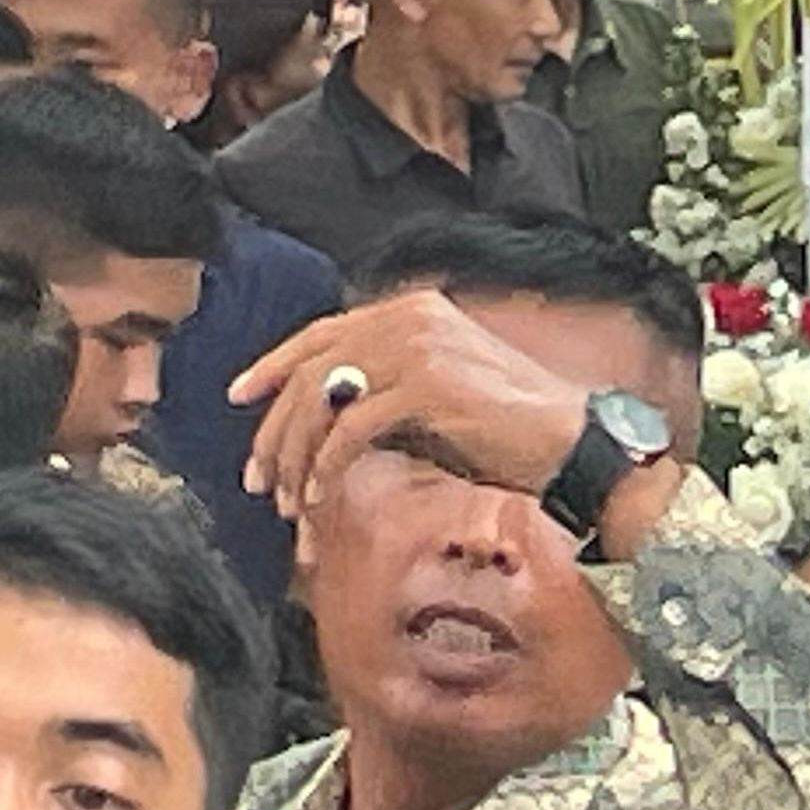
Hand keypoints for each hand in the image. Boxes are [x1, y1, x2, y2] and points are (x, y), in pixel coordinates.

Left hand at [232, 289, 591, 513]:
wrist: (570, 442)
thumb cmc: (508, 428)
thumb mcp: (437, 392)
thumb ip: (384, 388)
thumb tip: (324, 418)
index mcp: (414, 308)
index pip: (324, 331)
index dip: (274, 365)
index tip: (240, 397)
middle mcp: (411, 317)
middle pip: (312, 368)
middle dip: (276, 428)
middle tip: (258, 477)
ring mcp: (418, 348)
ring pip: (323, 400)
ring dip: (296, 456)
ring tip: (290, 501)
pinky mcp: (425, 386)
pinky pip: (350, 430)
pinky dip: (327, 468)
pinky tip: (323, 498)